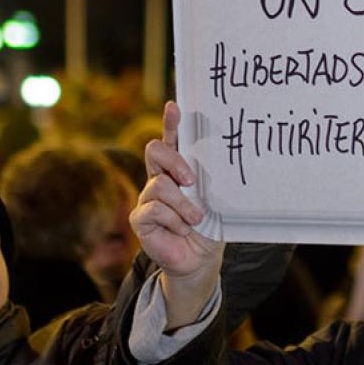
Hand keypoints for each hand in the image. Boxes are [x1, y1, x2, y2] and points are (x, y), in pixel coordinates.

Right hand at [131, 103, 222, 323]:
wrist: (200, 258)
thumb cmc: (210, 224)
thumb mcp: (213, 198)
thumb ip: (210, 179)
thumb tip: (223, 157)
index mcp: (179, 168)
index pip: (172, 139)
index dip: (171, 122)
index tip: (174, 106)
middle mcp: (159, 177)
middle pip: (155, 150)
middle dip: (174, 160)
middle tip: (192, 179)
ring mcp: (147, 197)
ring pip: (159, 185)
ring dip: (182, 204)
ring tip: (195, 220)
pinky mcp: (139, 218)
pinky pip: (154, 210)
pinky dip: (173, 221)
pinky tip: (180, 231)